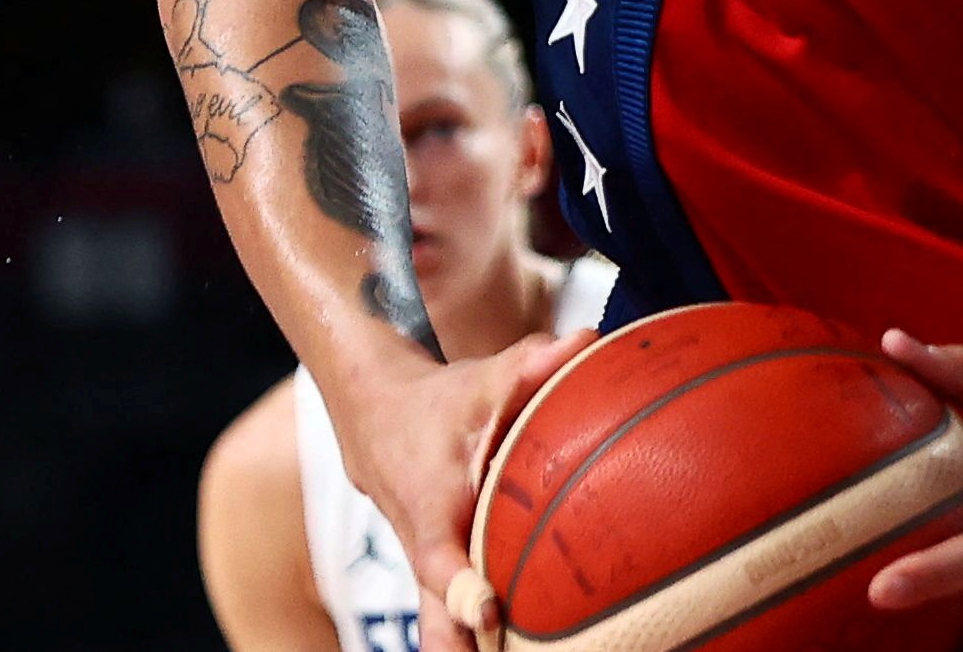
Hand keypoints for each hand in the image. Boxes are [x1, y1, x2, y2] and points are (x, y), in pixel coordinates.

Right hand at [326, 329, 594, 651]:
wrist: (377, 419)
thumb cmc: (438, 403)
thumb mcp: (480, 379)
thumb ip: (531, 365)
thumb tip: (585, 341)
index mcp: (432, 509)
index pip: (440, 560)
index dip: (462, 589)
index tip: (487, 613)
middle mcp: (426, 550)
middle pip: (438, 624)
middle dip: (465, 649)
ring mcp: (430, 571)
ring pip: (443, 632)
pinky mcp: (440, 577)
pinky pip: (455, 621)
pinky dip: (476, 643)